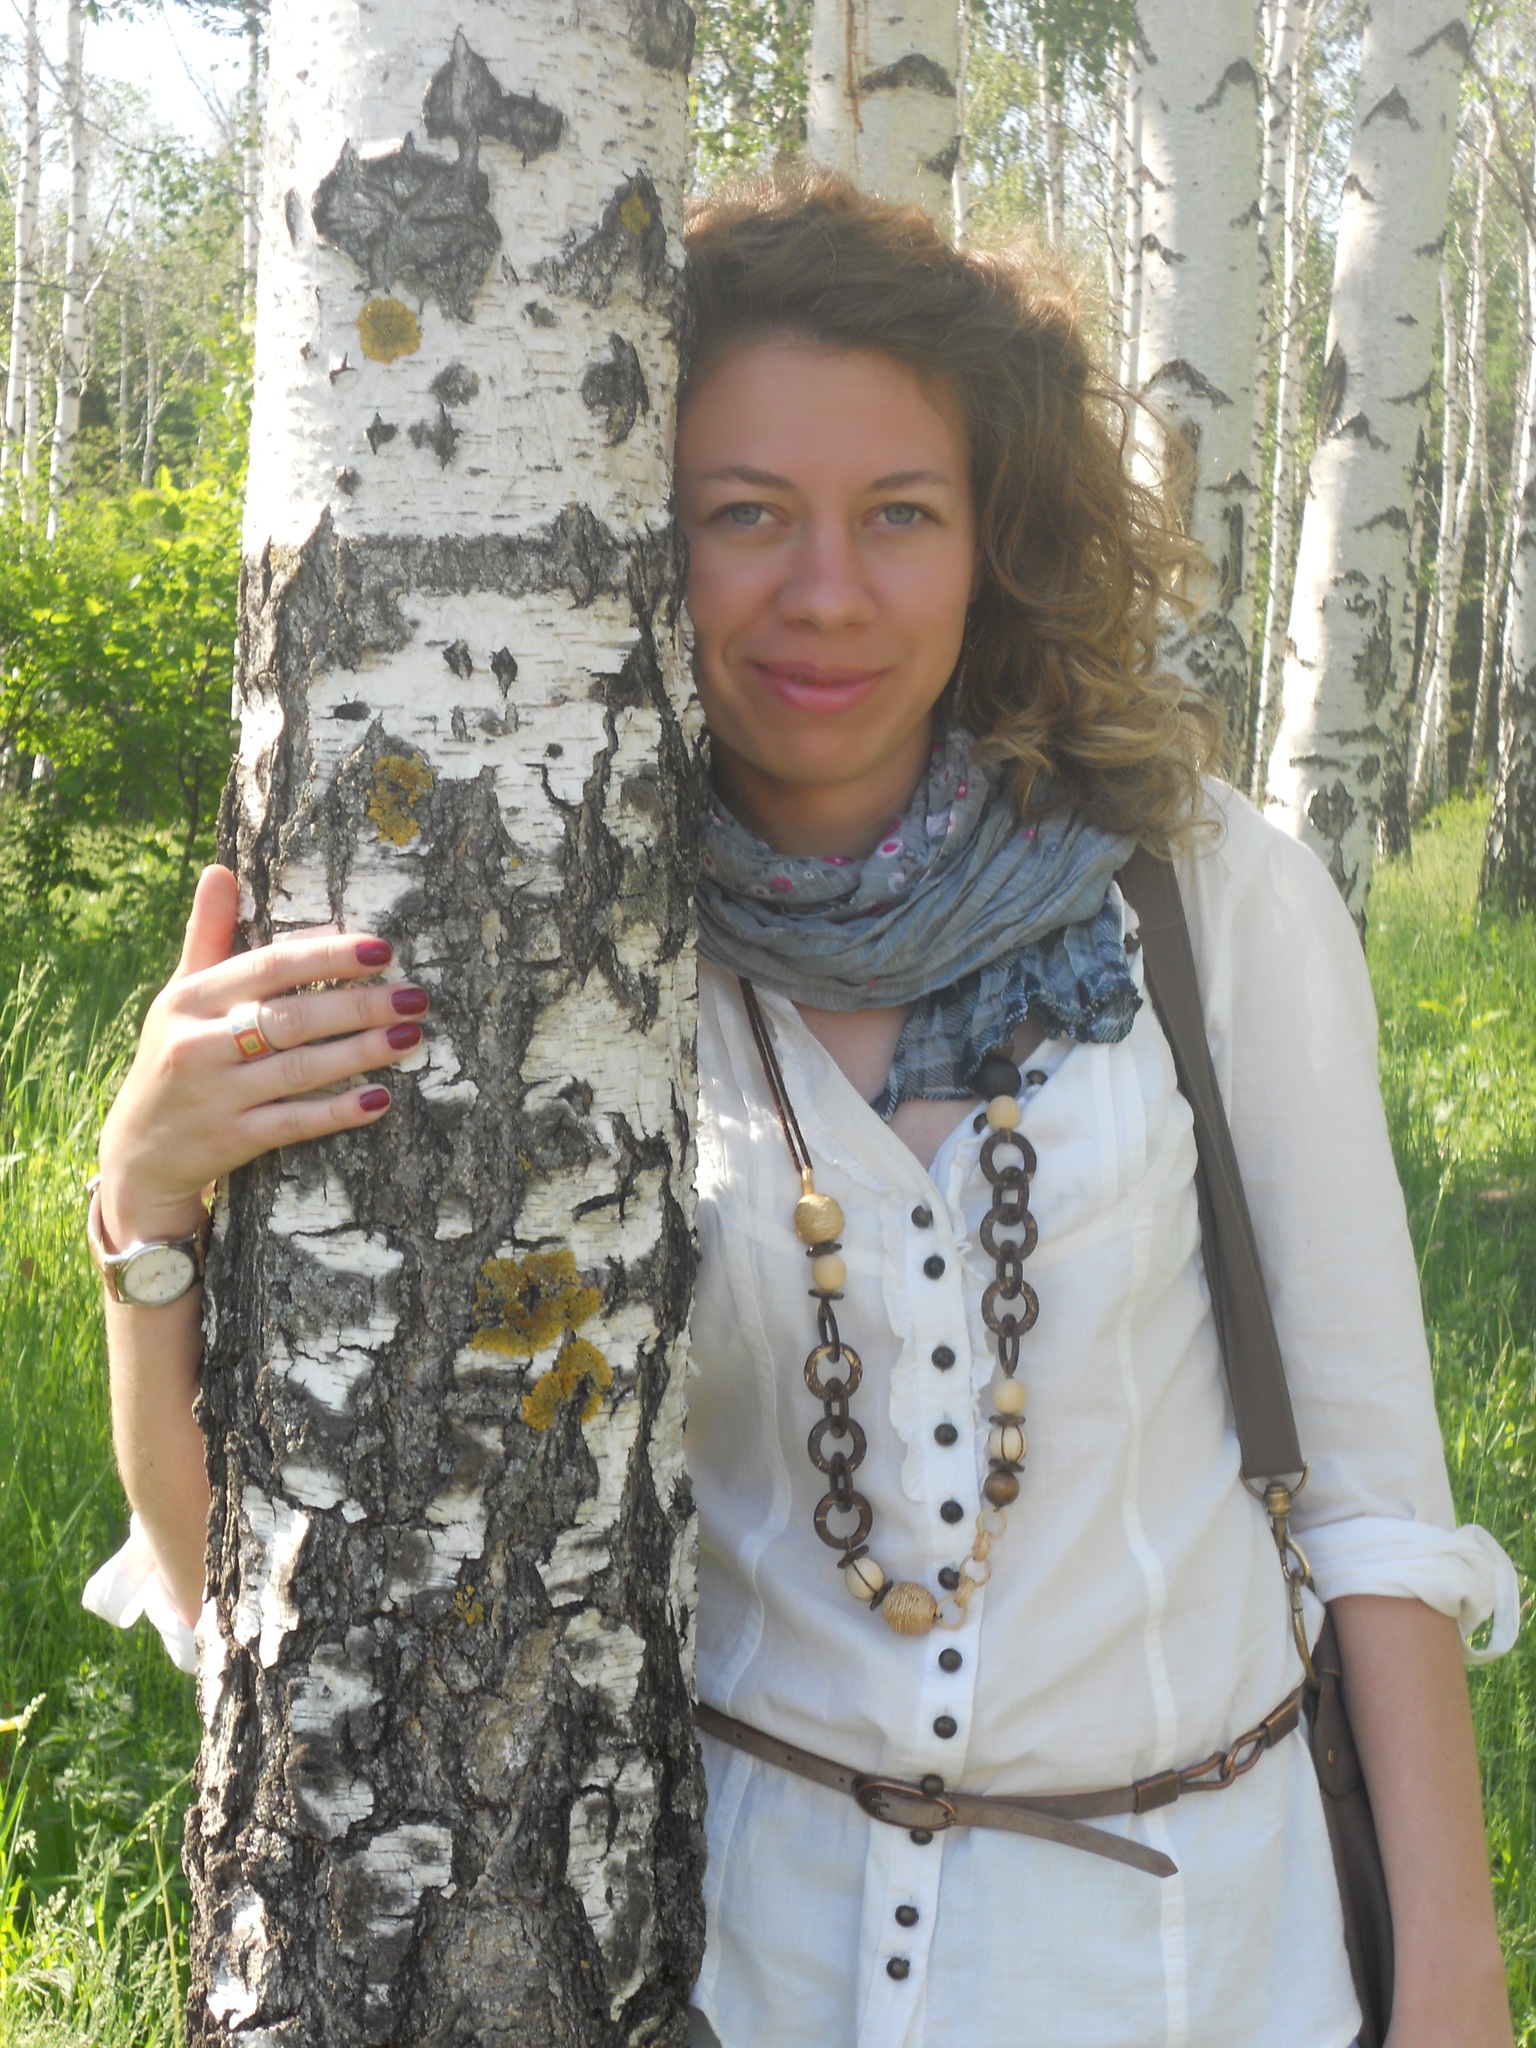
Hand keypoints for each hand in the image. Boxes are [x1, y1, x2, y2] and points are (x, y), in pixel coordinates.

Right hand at [97, 865, 427, 1248]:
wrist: (141, 1148)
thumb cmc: (177, 1054)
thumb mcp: (181, 994)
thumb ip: (207, 935)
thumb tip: (217, 869)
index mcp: (192, 999)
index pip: (269, 968)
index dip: (327, 957)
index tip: (382, 949)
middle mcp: (199, 1044)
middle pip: (292, 1018)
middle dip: (359, 1006)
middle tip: (415, 997)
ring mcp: (217, 1096)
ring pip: (300, 1070)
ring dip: (361, 1053)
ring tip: (410, 1037)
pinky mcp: (233, 1141)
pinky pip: (294, 1124)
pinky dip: (338, 1112)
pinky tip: (381, 1099)